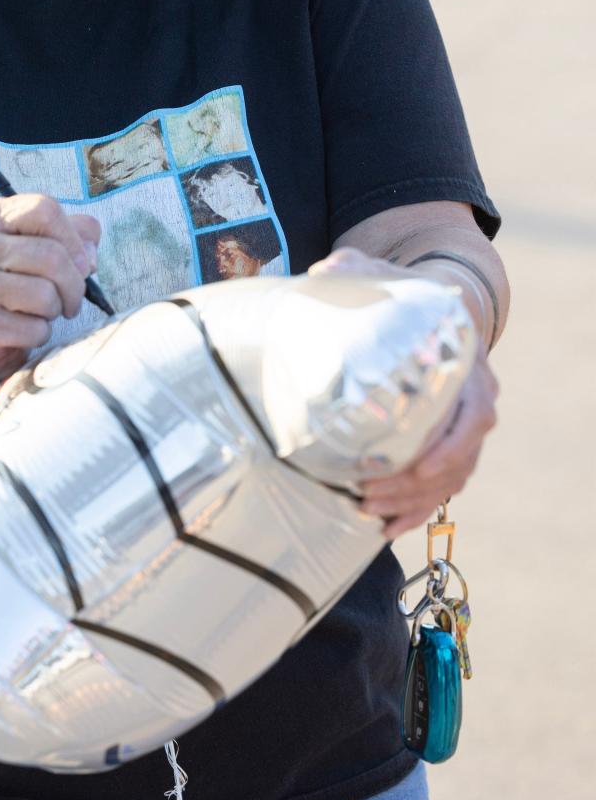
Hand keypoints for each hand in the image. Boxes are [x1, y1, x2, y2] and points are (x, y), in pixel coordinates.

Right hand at [0, 194, 100, 384]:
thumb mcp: (42, 242)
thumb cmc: (17, 278)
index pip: (45, 211)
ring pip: (44, 294)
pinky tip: (26, 327)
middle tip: (71, 298)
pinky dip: (41, 333)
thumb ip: (76, 233)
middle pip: (51, 256)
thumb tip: (88, 258)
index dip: (74, 239)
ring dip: (56, 309)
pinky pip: (33, 329)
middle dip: (74, 284)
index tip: (83, 263)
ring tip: (44, 309)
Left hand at [309, 247, 499, 538]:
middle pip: (458, 457)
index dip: (451, 444)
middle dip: (414, 483)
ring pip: (448, 479)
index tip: (420, 462)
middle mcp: (474, 402)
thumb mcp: (384, 276)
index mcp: (467, 366)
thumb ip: (357, 271)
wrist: (432, 313)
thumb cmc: (406, 298)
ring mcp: (462, 429)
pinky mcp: (446, 448)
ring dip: (411, 502)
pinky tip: (384, 528)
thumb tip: (323, 272)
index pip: (475, 414)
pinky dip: (414, 511)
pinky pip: (439, 489)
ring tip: (368, 513)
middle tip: (368, 493)